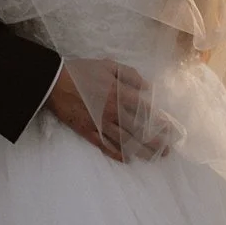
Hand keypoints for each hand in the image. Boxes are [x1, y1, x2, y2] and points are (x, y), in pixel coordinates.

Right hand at [46, 61, 176, 161]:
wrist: (53, 82)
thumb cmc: (82, 71)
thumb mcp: (108, 66)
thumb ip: (129, 75)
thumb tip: (147, 88)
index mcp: (119, 94)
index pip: (145, 111)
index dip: (160, 121)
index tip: (172, 130)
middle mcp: (112, 111)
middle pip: (138, 129)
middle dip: (155, 141)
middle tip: (167, 150)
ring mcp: (99, 123)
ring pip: (124, 140)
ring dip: (140, 150)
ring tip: (154, 157)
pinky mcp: (87, 131)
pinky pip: (104, 145)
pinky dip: (115, 153)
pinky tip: (127, 159)